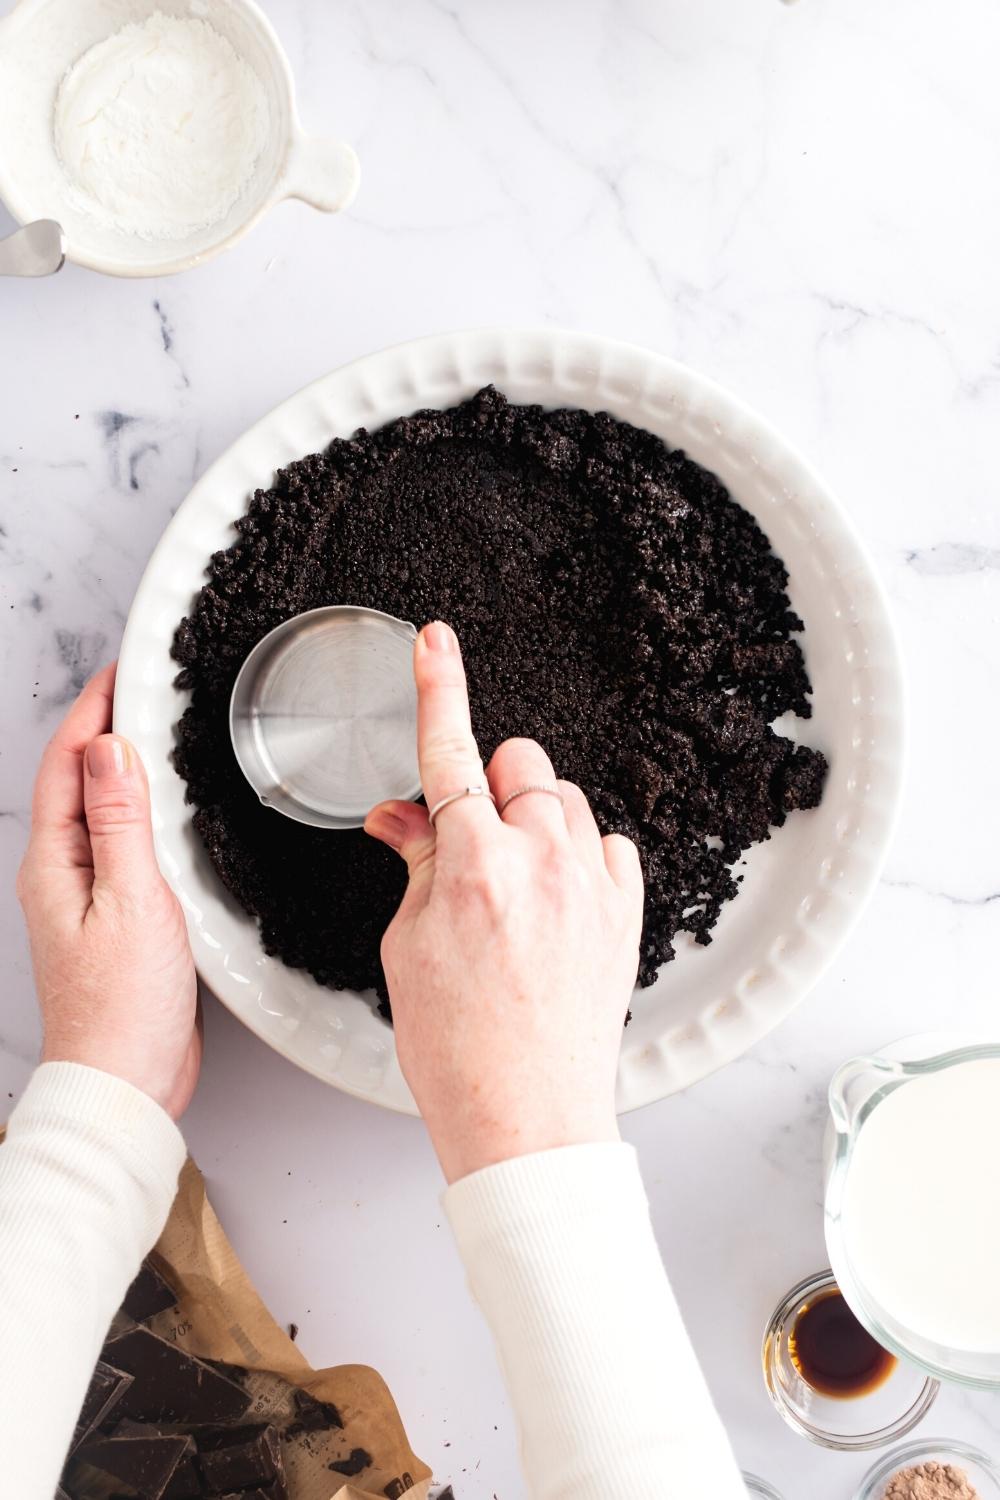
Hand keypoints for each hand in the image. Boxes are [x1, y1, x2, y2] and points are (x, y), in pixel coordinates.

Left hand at [17, 665, 199, 1119]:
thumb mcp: (131, 901)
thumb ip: (121, 821)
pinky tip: (169, 811)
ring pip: (100, 810)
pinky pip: (122, 844)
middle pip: (77, 779)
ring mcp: (85, 896)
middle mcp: (61, 874)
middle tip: (144, 686)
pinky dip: (142, 811)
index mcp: (55, 863)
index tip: (123, 670)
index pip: (67, 762)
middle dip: (105, 725)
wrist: (126, 1082)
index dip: (92, 709)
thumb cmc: (124, 1009)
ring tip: (158, 731)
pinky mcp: (113, 917)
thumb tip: (110, 748)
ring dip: (123, 766)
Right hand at [365, 622, 642, 1183]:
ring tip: (513, 879)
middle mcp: (542, 863)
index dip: (439, 687)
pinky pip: (609, 845)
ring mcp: (593, 886)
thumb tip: (401, 815)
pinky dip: (581, 855)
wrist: (529, 1118)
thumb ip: (415, 865)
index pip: (447, 754)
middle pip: (521, 762)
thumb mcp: (408, 949)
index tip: (437, 642)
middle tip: (471, 833)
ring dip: (535, 817)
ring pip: (567, 800)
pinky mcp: (627, 914)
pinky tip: (557, 898)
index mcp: (474, 866)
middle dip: (490, 780)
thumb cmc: (458, 1048)